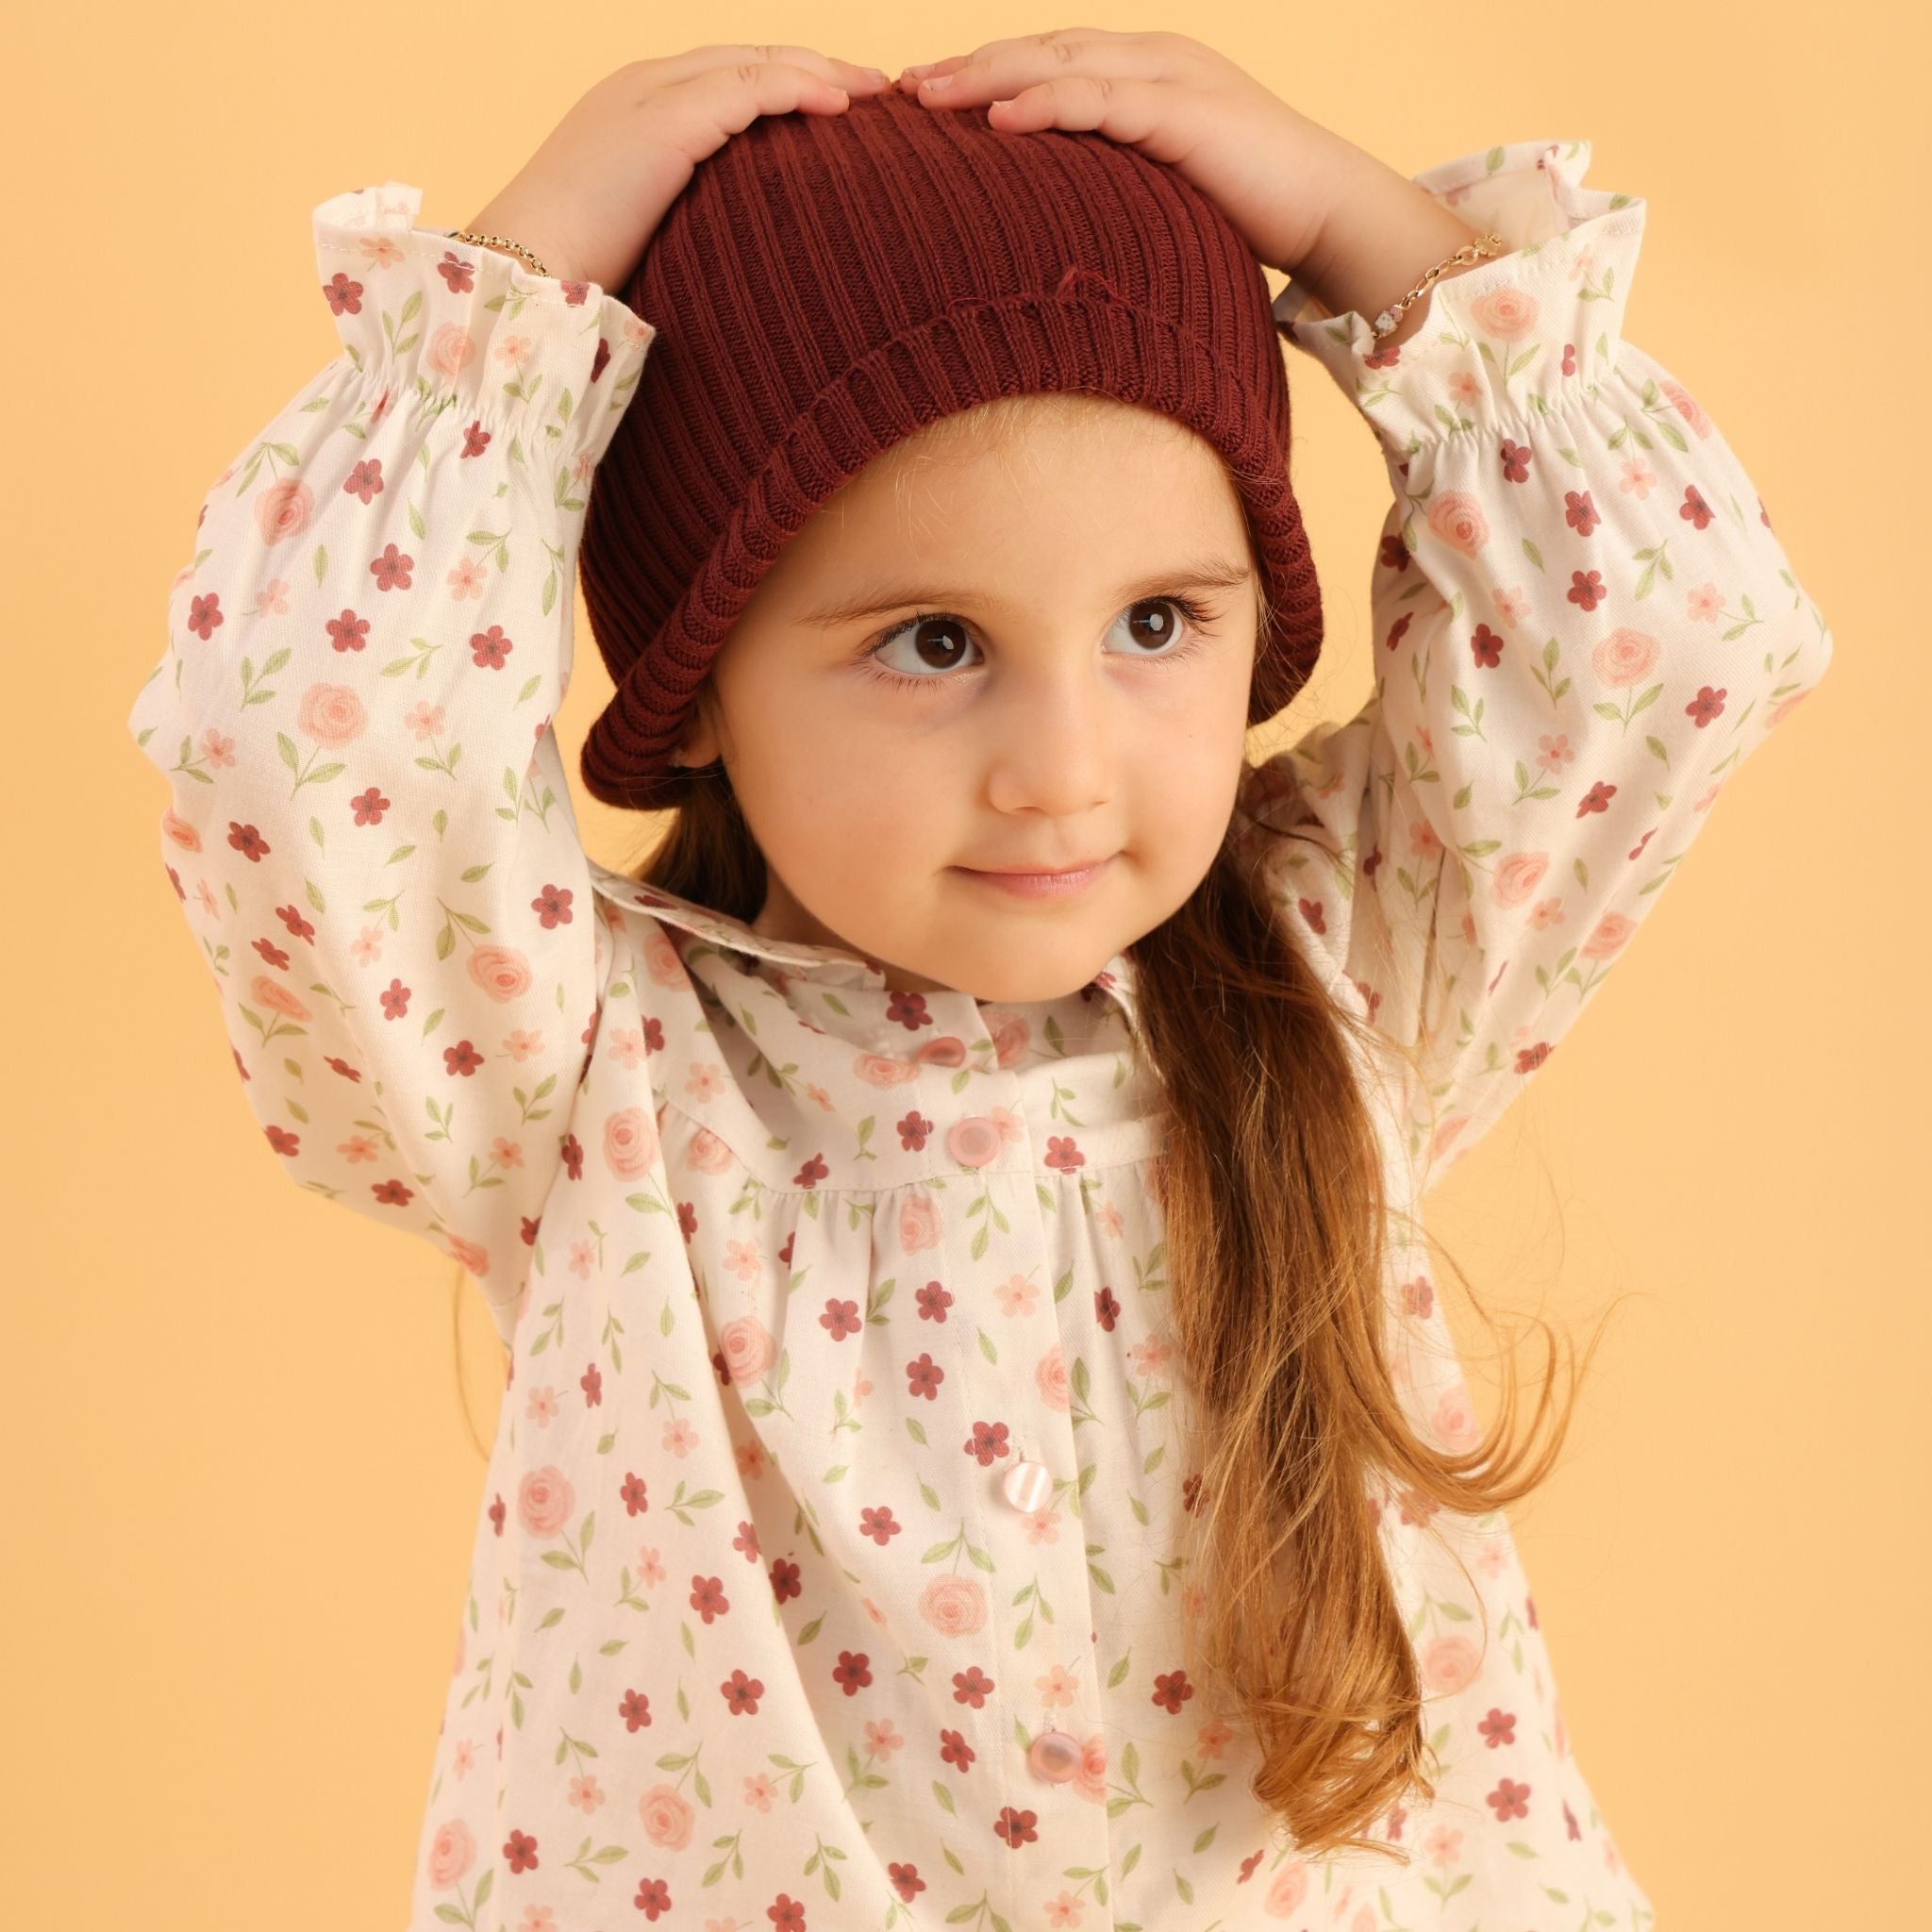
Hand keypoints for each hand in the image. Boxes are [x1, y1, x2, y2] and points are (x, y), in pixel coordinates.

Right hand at [465, 46, 893, 291]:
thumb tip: (728, 256)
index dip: (783, 83)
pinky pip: (751, 88)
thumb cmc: (574, 270)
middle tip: (872, 85)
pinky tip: (842, 104)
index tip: (836, 103)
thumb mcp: (640, 230)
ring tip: (874, 89)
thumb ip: (681, 218)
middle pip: (747, 56)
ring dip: (822, 69)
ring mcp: (654, 94)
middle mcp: (644, 83)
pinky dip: (800, 89)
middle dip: (814, 64)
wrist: (524, 268)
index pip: (725, 77)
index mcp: (635, 107)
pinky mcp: (668, 118)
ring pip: (756, 61)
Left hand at [895, 28, 1367, 277]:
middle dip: (967, 67)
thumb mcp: (1163, 192)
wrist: (1330, 212)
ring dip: (987, 78)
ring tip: (927, 97)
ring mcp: (1168, 78)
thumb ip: (1113, 189)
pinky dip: (1047, 105)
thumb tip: (1054, 229)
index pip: (1046, 62)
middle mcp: (1150, 59)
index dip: (982, 75)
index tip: (921, 99)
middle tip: (901, 89)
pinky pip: (1101, 100)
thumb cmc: (1250, 214)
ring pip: (1058, 63)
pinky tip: (999, 119)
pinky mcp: (1185, 113)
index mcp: (1142, 73)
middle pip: (1038, 50)